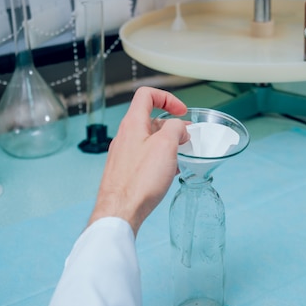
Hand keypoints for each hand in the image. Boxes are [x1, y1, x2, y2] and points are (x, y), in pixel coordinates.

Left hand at [88, 87, 189, 234]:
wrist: (120, 211)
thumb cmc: (140, 180)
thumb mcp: (166, 146)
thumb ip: (175, 129)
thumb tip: (179, 128)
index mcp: (132, 124)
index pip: (146, 95)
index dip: (167, 98)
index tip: (181, 111)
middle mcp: (124, 136)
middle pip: (149, 119)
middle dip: (171, 125)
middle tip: (185, 137)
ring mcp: (123, 154)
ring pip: (148, 140)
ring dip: (166, 144)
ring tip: (180, 156)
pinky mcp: (124, 171)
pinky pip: (144, 157)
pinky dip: (159, 159)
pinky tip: (169, 173)